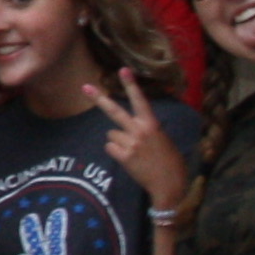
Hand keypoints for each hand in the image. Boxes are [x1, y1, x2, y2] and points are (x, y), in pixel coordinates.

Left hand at [82, 65, 188, 211]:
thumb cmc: (170, 162)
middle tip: (85, 87)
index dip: (131, 85)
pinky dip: (116, 152)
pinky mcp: (123, 157)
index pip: (140, 100)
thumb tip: (131, 126)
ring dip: (118, 141)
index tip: (122, 70)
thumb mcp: (163, 140)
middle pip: (114, 111)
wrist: (169, 184)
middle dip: (99, 98)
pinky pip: (110, 147)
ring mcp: (130, 143)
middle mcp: (140, 131)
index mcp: (152, 124)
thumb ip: (147, 130)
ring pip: (111, 134)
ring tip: (133, 151)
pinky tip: (129, 159)